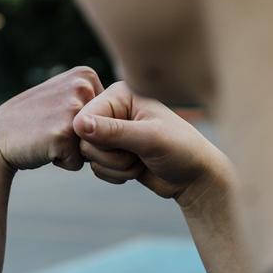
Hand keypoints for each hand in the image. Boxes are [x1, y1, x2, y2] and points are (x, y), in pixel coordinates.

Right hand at [0, 67, 103, 173]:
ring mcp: (74, 109)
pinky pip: (79, 162)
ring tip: (49, 137)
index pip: (108, 114)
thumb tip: (123, 106)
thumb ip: (89, 95)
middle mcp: (82, 86)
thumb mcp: (62, 95)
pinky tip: (44, 148)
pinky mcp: (65, 135)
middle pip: (104, 129)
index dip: (85, 124)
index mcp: (85, 74)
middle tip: (51, 128)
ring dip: (73, 150)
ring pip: (93, 146)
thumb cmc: (31, 122)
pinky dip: (63, 162)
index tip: (59, 115)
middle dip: (82, 138)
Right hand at [72, 81, 233, 209]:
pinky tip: (136, 168)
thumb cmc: (180, 150)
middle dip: (111, 156)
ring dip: (115, 167)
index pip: (83, 118)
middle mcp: (114, 110)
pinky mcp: (113, 152)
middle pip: (84, 140)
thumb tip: (77, 124)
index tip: (125, 146)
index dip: (97, 140)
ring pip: (90, 157)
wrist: (195, 177)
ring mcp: (113, 132)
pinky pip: (96, 167)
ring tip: (140, 161)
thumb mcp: (149, 139)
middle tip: (137, 155)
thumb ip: (113, 131)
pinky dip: (115, 174)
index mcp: (120, 95)